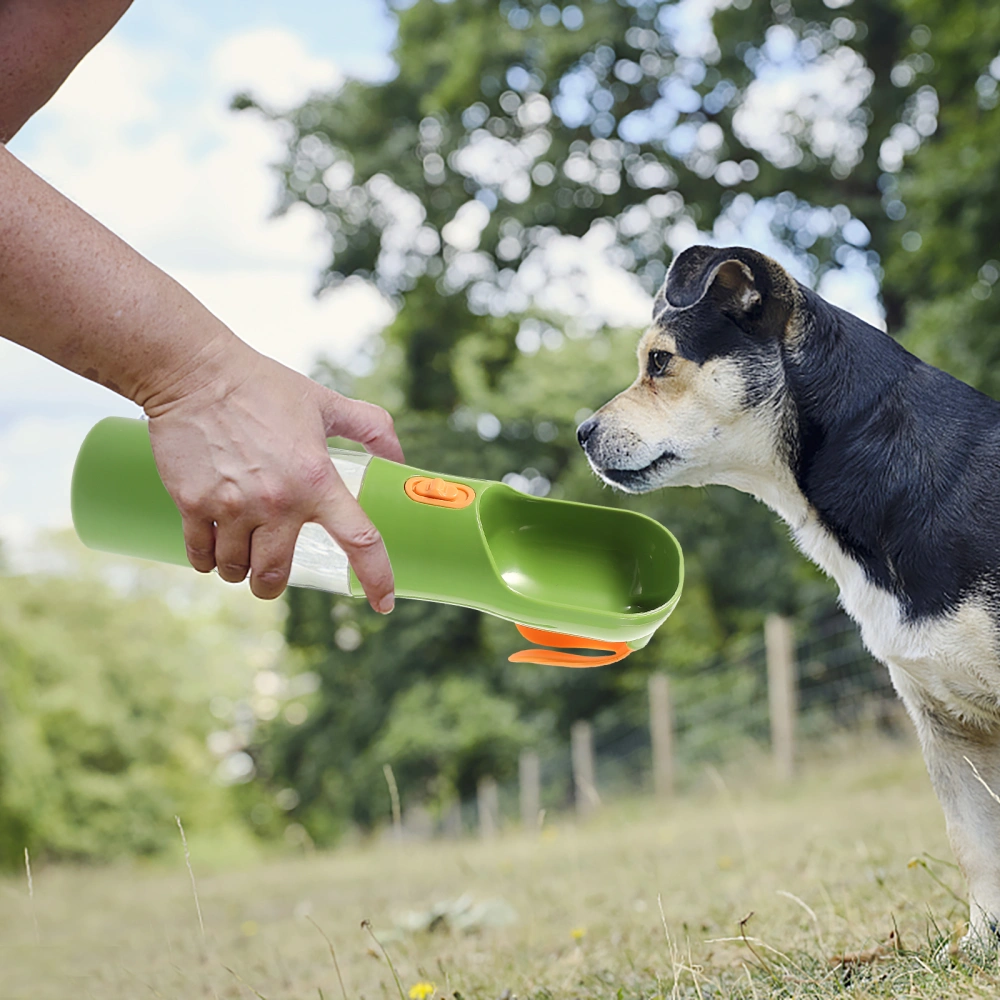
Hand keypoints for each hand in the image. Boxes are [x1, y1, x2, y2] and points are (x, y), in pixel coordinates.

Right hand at [144, 337, 402, 607]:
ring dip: (238, 571)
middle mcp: (278, 502)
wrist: (196, 373)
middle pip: (277, 574)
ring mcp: (233, 506)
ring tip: (238, 553)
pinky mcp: (193, 504)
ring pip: (237, 570)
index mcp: (317, 480)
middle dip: (272, 584)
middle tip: (270, 574)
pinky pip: (200, 556)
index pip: (359, 540)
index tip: (384, 603)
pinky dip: (206, 561)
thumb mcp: (326, 401)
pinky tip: (211, 549)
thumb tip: (397, 457)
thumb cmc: (263, 386)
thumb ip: (370, 427)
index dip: (377, 578)